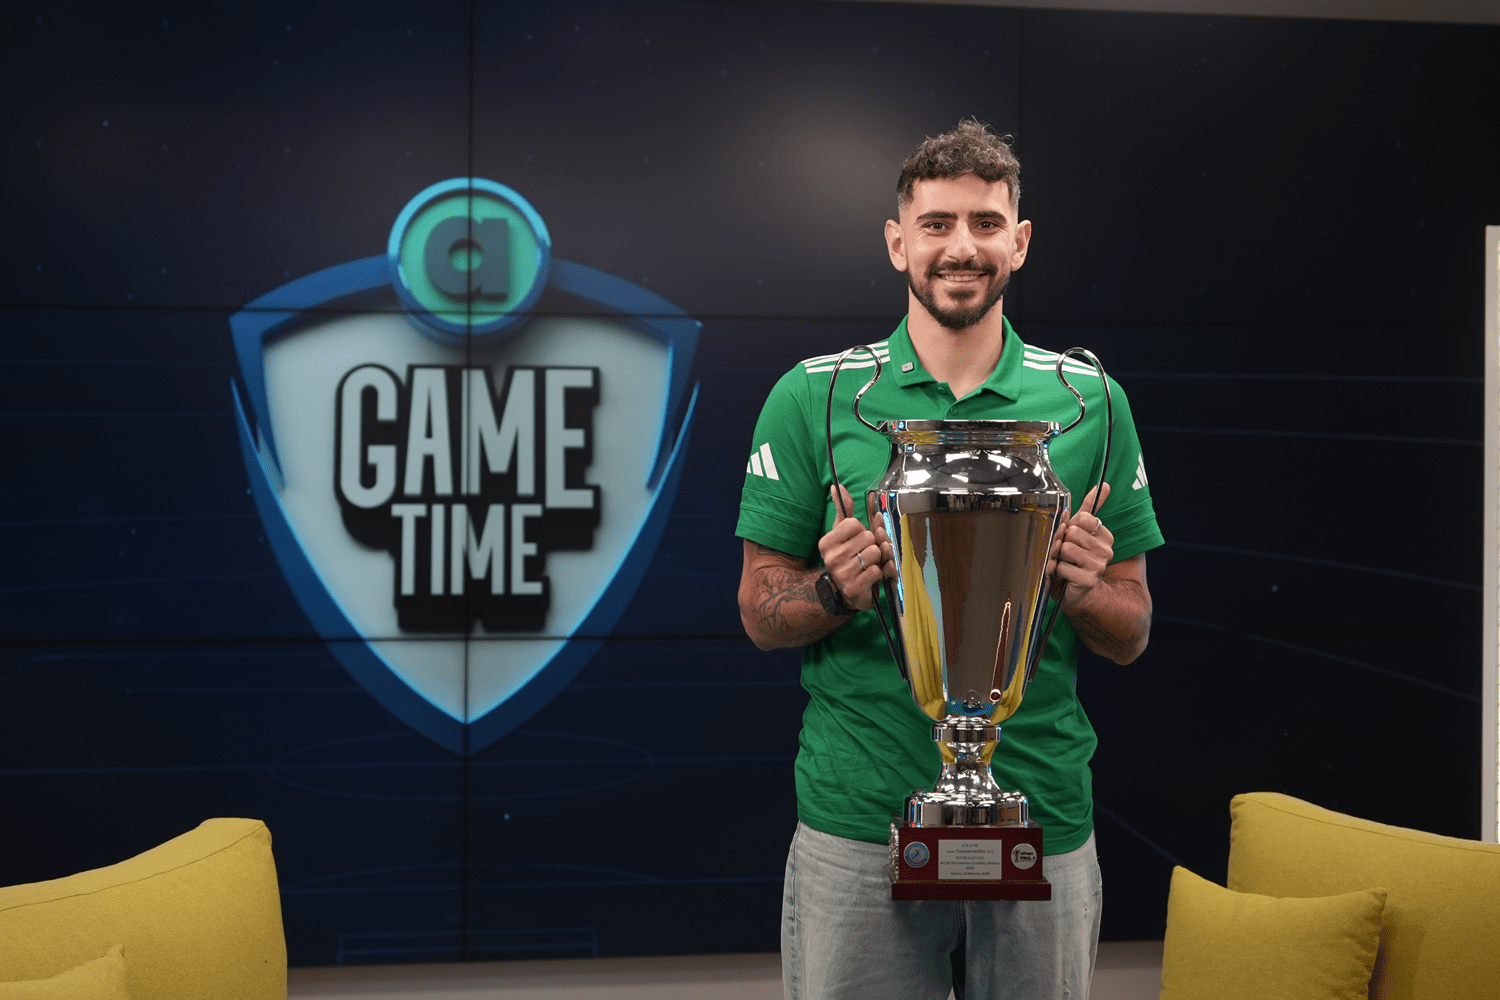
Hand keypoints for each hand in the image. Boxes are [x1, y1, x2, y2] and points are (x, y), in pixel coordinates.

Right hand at [816, 484, 895, 611]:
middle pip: (868, 537)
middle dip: (872, 545)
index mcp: (826, 542)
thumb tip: (837, 486)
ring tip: (868, 564)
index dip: (861, 530)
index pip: (854, 524)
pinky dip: (879, 573)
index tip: (856, 540)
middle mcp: (831, 557)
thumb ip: (843, 510)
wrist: (845, 592)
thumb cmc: (847, 558)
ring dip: (877, 559)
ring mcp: (842, 573)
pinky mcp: (854, 587)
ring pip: (875, 553)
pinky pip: (878, 571)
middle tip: (864, 554)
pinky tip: (870, 576)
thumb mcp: (842, 533)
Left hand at [1047, 482, 1113, 608]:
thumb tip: (1104, 485)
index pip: (1083, 518)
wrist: (1074, 588)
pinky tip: (1064, 574)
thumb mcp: (1081, 529)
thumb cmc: (1075, 556)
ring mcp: (1099, 566)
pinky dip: (1057, 570)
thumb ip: (1091, 507)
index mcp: (1106, 535)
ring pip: (1066, 548)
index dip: (1071, 525)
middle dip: (1063, 541)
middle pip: (1072, 532)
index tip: (1072, 535)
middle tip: (1066, 552)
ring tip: (1065, 561)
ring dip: (1059, 556)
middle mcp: (1106, 550)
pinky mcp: (1088, 580)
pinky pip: (1062, 566)